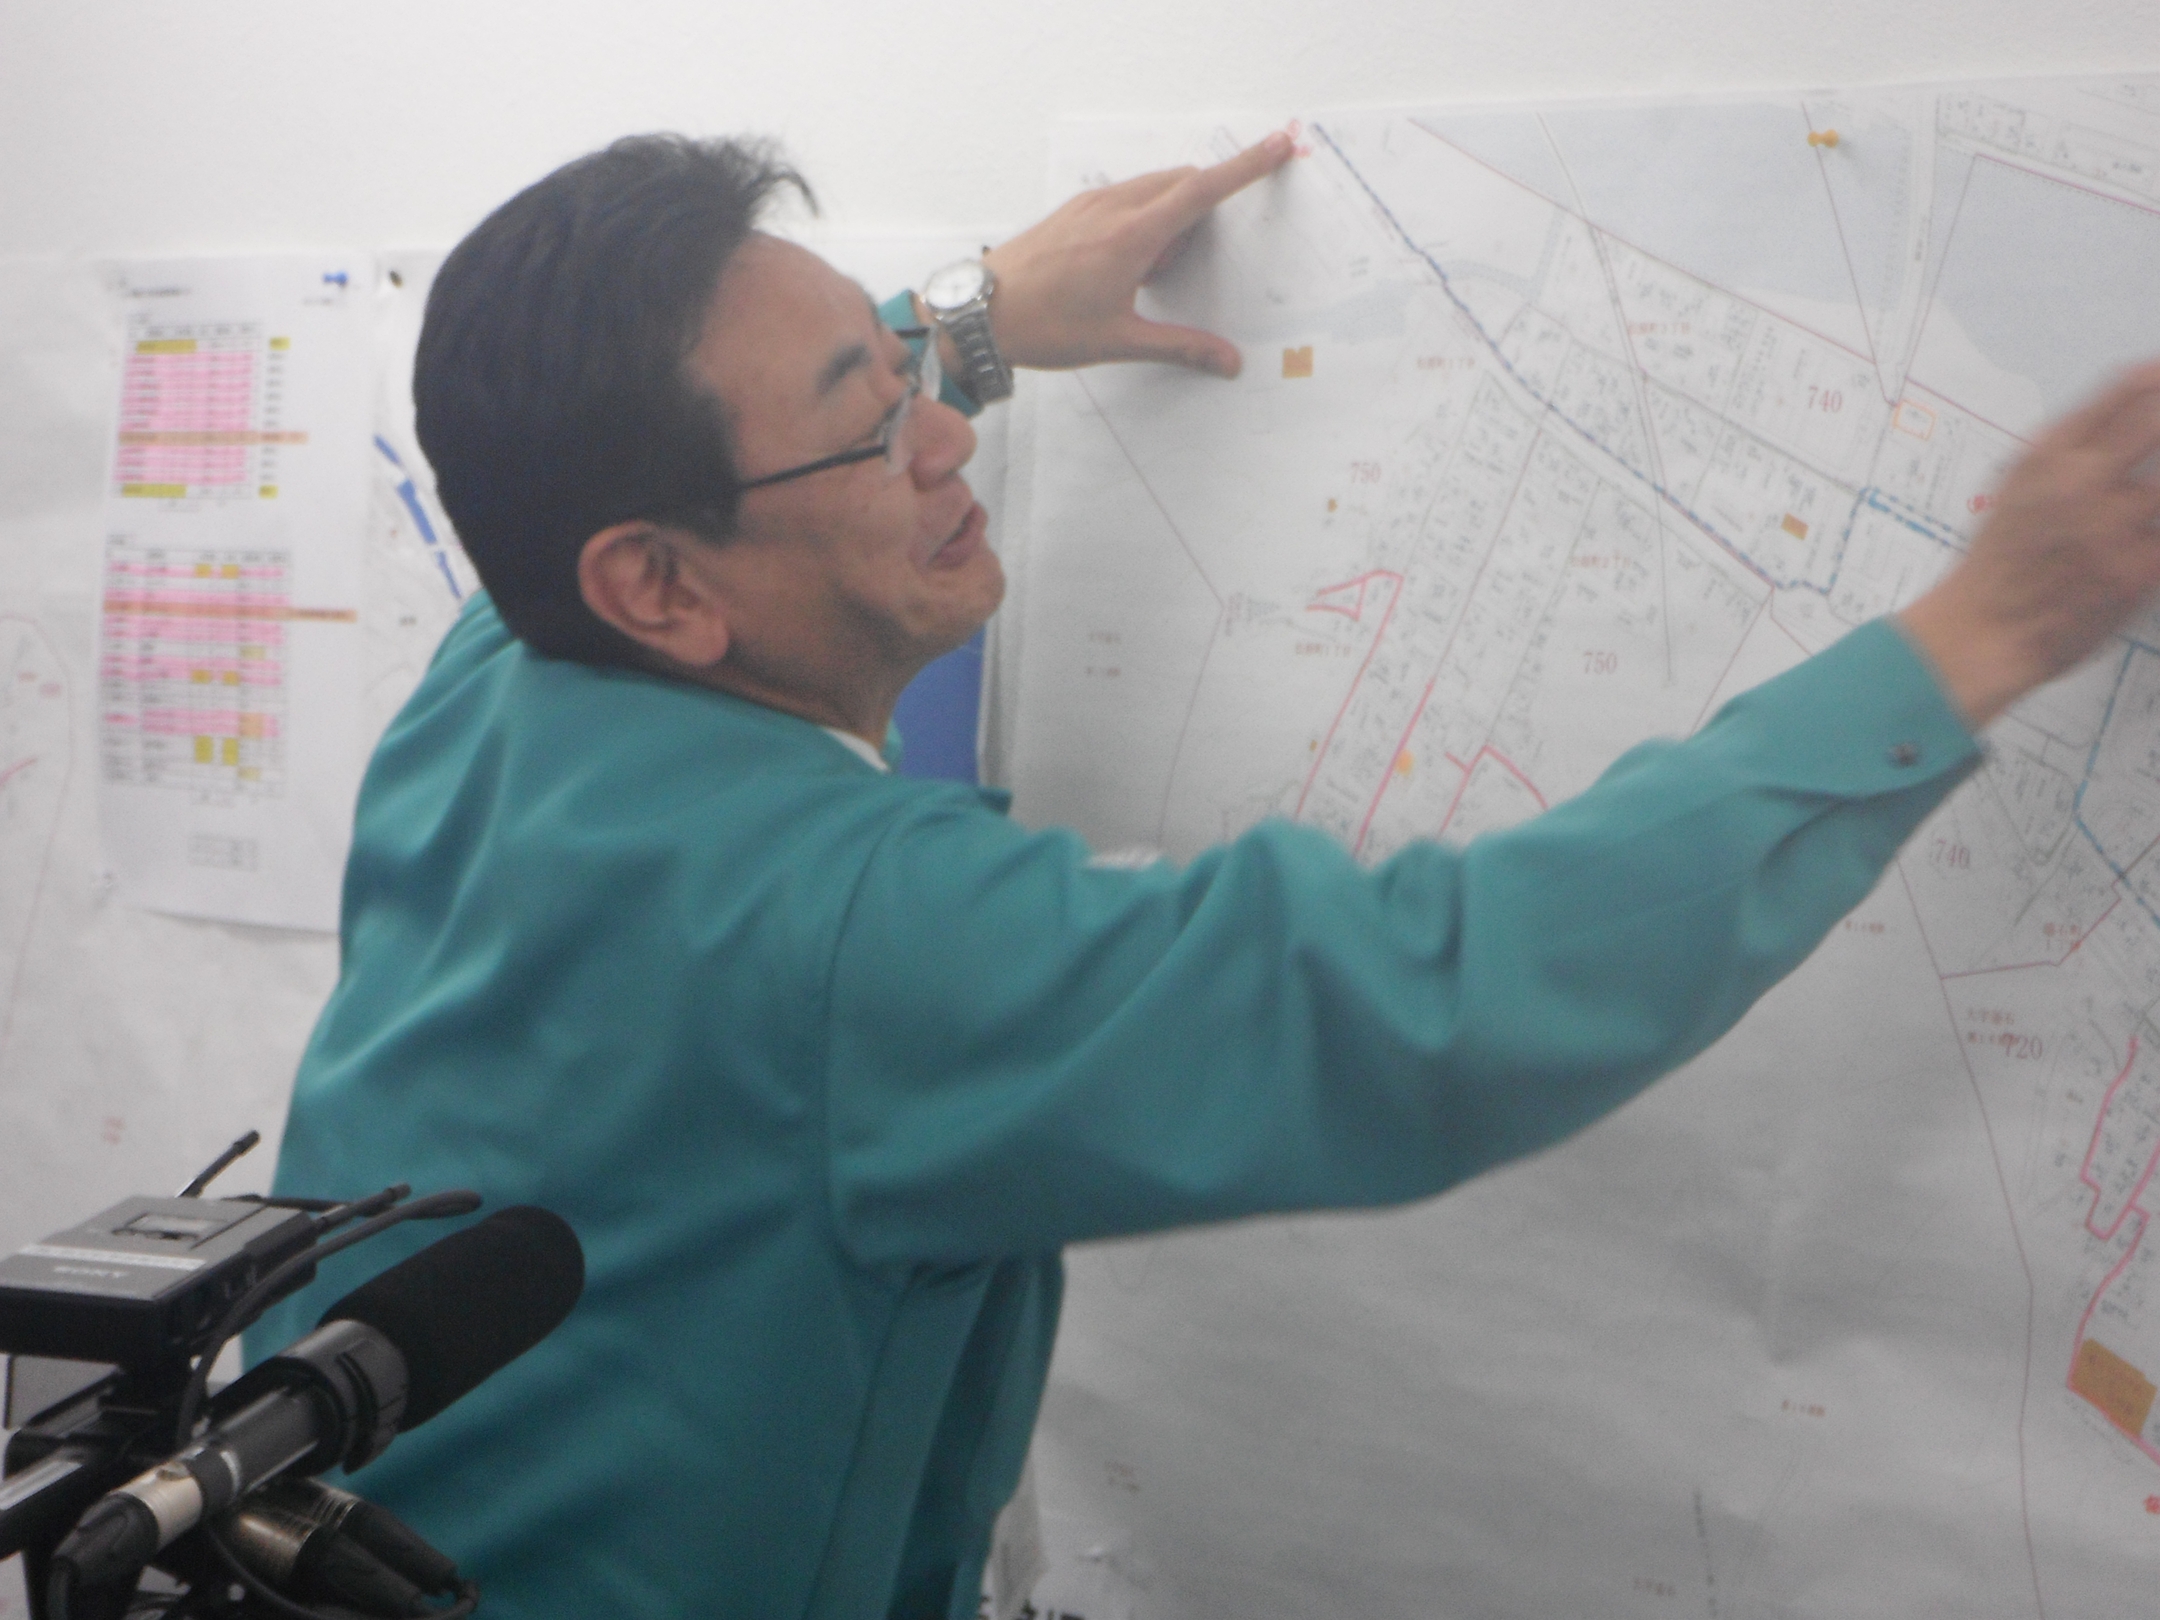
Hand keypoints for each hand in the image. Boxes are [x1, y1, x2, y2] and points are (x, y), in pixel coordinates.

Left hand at [973, 130, 1295, 378]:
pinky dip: (1143, 218)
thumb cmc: (1044, 327)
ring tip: (1150, 273)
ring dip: (1171, 215)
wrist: (979, 314)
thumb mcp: (1119, 341)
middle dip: (1204, 206)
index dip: (1246, 167)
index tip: (1278, 145)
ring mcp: (1090, 204)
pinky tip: (1125, 265)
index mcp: (1132, 236)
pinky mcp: (1073, 210)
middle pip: (1181, 182)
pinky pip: (1124, 197)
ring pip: (1152, 188)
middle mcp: (1113, 208)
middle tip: (1191, 260)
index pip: (1202, 190)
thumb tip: (1228, 362)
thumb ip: (1180, 346)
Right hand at [1899, 361, 2159, 725]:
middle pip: (2155, 429)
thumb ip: (2073, 444)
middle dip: (2159, 430)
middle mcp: (2081, 480)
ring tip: (2124, 518)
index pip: (2129, 392)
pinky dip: (2150, 539)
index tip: (2159, 385)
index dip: (2152, 386)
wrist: (1980, 633)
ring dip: (2149, 502)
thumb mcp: (2017, 483)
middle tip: (2144, 465)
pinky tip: (2132, 547)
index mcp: (2048, 453)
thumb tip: (2136, 392)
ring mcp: (2113, 525)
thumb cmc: (1997, 561)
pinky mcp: (2138, 570)